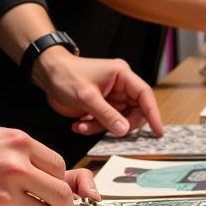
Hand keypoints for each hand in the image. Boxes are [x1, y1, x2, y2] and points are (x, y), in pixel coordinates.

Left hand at [33, 48, 163, 138]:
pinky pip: (105, 123)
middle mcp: (120, 86)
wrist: (47, 74)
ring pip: (118, 120)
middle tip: (107, 130)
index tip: (158, 131)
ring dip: (101, 127)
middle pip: (134, 111)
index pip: (145, 95)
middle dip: (119, 124)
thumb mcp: (87, 97)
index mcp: (122, 75)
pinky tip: (78, 124)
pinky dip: (93, 127)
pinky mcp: (101, 106)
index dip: (153, 113)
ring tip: (82, 125)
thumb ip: (107, 115)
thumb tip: (125, 130)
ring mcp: (111, 97)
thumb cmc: (66, 75)